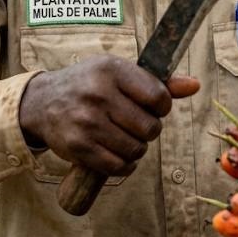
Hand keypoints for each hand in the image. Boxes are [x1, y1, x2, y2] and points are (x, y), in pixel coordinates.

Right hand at [18, 55, 199, 176]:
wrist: (43, 102)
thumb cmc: (89, 84)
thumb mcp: (119, 72)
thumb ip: (157, 82)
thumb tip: (195, 85)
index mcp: (112, 70)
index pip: (158, 97)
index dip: (162, 107)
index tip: (153, 107)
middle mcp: (99, 94)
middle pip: (150, 127)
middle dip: (149, 130)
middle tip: (136, 124)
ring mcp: (87, 122)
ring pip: (136, 149)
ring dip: (137, 148)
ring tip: (125, 136)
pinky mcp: (79, 147)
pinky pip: (118, 167)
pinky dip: (125, 165)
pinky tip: (118, 153)